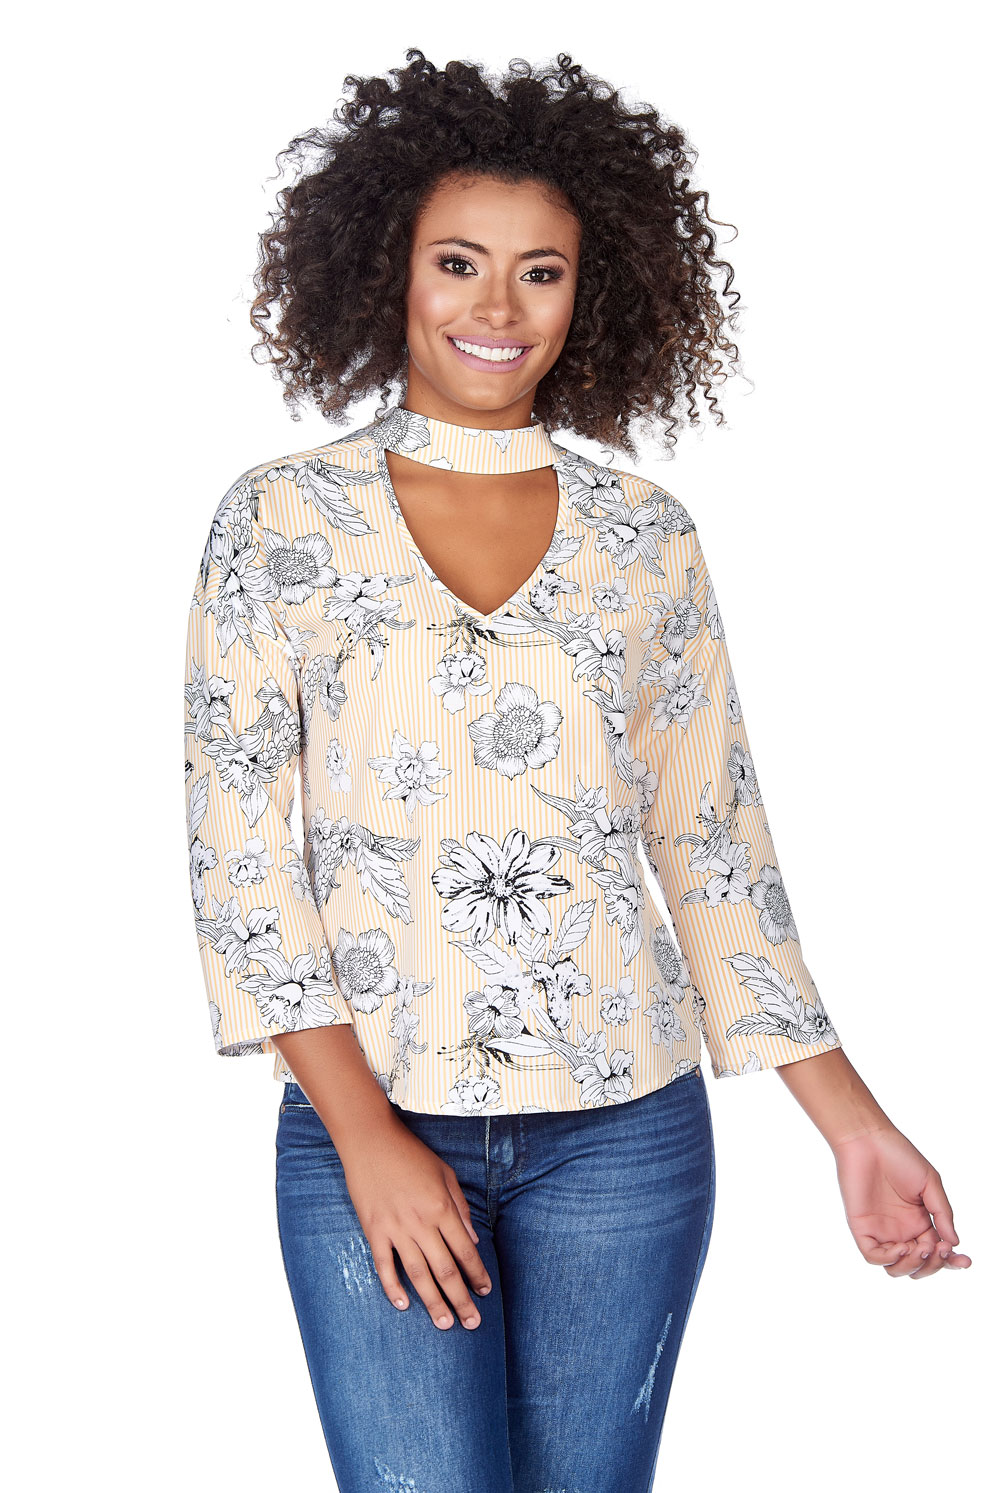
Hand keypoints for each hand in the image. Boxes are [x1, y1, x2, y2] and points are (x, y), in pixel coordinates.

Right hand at [338, 1112, 493, 1327]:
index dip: (477, 1274)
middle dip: (461, 1299)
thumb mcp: (445, 1173)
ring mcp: (396, 1229)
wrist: (371, 1141)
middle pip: (446, 1270)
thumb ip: (461, 1207)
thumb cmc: (411, 1154)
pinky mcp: (374, 1230)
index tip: (485, 1292)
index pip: (465, 1251)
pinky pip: (384, 1265)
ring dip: (433, 1302)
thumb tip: (472, 1240)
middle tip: (473, 1323)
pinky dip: (393, 1287)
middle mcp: (421, 1223)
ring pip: (418, 1275)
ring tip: (445, 1324)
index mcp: (442, 1208)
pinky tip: (403, 1305)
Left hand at [832, 1123, 971, 1277]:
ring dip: (913, 1266)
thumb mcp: (930, 1184)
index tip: (965, 1261)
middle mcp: (901, 1230)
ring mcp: (881, 1230)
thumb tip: (955, 1242)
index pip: (937, 1252)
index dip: (951, 1262)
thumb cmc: (900, 1156)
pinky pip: (873, 1256)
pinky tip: (902, 1247)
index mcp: (919, 1222)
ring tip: (922, 1248)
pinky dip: (889, 1259)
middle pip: (919, 1265)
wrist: (869, 1140)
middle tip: (940, 1248)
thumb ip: (942, 1213)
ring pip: (897, 1267)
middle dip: (934, 1265)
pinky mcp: (861, 1227)